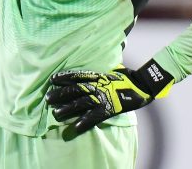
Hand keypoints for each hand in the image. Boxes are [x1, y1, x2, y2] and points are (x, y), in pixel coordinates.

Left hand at [45, 61, 172, 136]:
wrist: (143, 85)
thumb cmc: (128, 76)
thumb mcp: (112, 68)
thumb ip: (102, 68)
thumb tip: (95, 64)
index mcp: (97, 75)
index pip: (76, 75)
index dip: (63, 77)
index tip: (52, 79)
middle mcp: (97, 86)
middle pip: (74, 90)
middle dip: (60, 94)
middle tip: (47, 98)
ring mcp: (102, 98)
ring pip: (80, 104)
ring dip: (67, 109)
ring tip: (55, 114)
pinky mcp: (109, 109)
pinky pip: (94, 117)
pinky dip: (85, 122)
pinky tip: (75, 127)